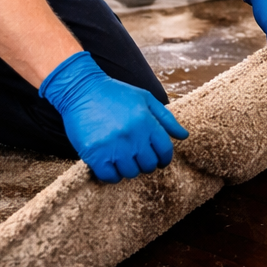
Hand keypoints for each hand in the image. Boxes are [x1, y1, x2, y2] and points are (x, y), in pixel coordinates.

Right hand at [39, 51, 187, 182]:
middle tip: (137, 156)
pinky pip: (110, 177)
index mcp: (146, 122)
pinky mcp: (94, 154)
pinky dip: (112, 175)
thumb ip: (166, 118)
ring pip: (130, 172)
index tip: (158, 159)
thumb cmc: (115, 94)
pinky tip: (110, 164)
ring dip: (128, 168)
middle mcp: (132, 136)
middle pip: (148, 165)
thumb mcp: (145, 99)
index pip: (165, 151)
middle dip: (145, 162)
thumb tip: (184, 136)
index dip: (164, 158)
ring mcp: (113, 146)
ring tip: (122, 157)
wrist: (82, 90)